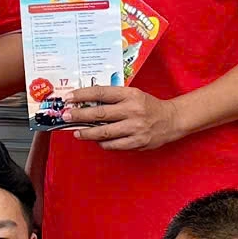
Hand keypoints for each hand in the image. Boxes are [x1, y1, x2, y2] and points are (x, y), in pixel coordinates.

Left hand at [62, 83, 182, 151]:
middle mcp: (132, 110)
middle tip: (66, 116)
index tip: (69, 98)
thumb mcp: (133, 94)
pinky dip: (102, 143)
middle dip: (79, 116)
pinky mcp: (137, 142)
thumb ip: (114, 98)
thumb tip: (87, 103)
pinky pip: (114, 145)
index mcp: (130, 95)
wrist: (171, 120)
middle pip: (99, 114)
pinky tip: (97, 140)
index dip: (82, 95)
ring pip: (104, 133)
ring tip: (77, 133)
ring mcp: (135, 128)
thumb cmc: (148, 106)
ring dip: (87, 133)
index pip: (101, 93)